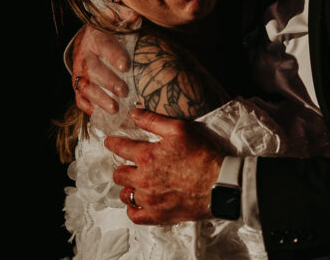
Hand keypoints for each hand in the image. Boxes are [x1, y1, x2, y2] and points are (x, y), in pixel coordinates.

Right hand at [71, 25, 129, 115]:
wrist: (88, 37)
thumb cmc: (108, 30)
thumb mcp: (115, 18)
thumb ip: (124, 16)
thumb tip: (134, 17)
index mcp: (95, 38)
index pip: (103, 46)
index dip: (113, 55)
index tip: (125, 66)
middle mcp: (85, 56)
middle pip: (94, 70)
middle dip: (108, 82)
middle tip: (124, 92)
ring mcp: (79, 72)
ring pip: (85, 87)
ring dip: (99, 99)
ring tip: (115, 109)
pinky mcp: (77, 85)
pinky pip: (79, 98)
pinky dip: (88, 107)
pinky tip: (99, 115)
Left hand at [106, 109, 222, 224]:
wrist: (219, 184)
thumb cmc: (203, 155)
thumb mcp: (180, 129)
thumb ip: (154, 121)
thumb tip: (135, 113)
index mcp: (147, 156)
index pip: (121, 148)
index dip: (113, 143)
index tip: (110, 142)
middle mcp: (143, 179)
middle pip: (119, 174)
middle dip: (122, 167)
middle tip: (129, 165)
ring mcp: (149, 199)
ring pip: (125, 195)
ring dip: (128, 188)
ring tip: (136, 184)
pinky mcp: (157, 215)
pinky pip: (134, 215)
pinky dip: (133, 209)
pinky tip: (138, 203)